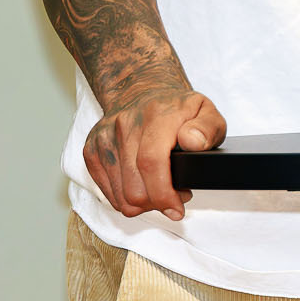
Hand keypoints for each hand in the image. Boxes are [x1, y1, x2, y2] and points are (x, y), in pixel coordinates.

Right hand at [83, 87, 227, 221]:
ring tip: (160, 189)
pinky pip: (108, 194)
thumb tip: (193, 142)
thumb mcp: (206, 111)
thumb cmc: (176, 108)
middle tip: (174, 196)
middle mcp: (125, 124)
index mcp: (157, 114)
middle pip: (135, 188)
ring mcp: (104, 138)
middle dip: (157, 203)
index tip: (177, 209)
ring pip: (121, 197)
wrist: (141, 92)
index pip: (151, 162)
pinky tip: (142, 184)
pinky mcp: (91, 150)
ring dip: (143, 203)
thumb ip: (208, 128)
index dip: (164, 194)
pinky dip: (127, 198)